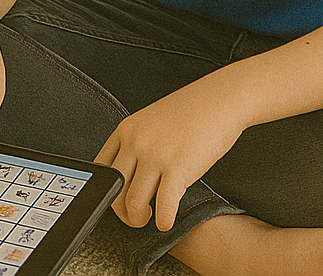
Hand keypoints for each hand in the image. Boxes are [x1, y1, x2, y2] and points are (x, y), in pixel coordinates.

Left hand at [94, 82, 248, 230]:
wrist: (220, 99)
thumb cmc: (191, 111)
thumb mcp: (151, 121)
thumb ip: (138, 142)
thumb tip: (132, 174)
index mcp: (126, 130)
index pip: (101, 168)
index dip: (106, 190)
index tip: (117, 201)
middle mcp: (136, 142)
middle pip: (115, 189)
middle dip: (122, 211)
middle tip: (134, 216)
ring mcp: (155, 155)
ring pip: (134, 202)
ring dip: (139, 219)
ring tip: (150, 218)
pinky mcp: (178, 168)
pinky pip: (164, 206)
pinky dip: (164, 221)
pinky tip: (167, 222)